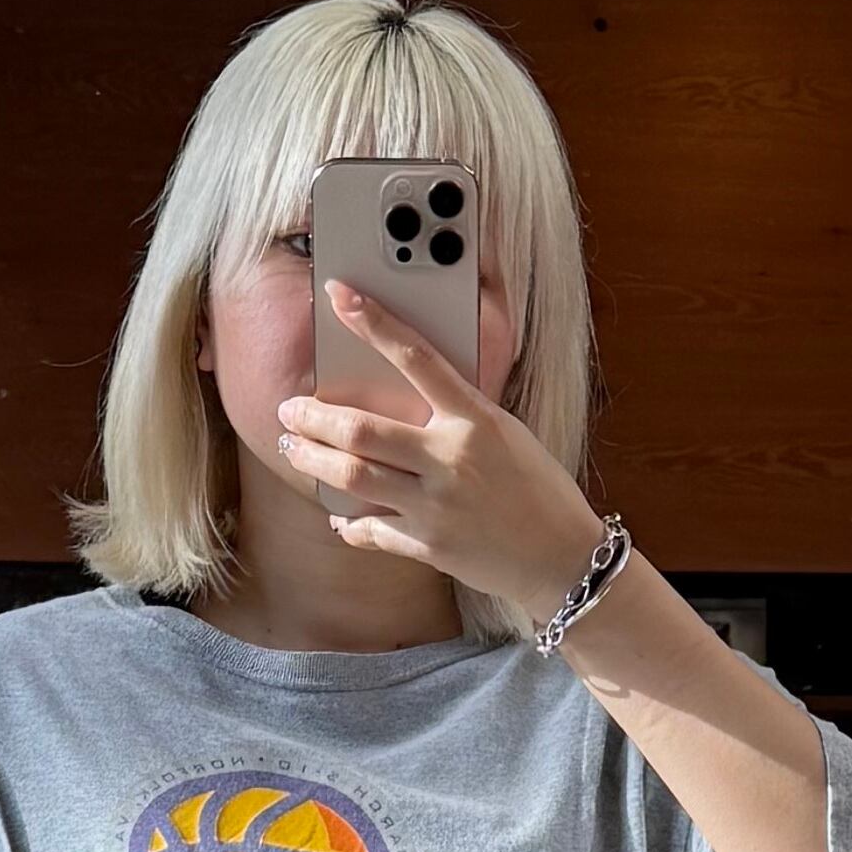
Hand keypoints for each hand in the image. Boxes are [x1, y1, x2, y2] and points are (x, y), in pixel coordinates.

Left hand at [275, 286, 604, 618]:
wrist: (562, 557)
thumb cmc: (538, 489)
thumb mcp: (507, 434)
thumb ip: (459, 415)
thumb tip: (407, 397)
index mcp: (476, 420)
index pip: (417, 358)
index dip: (375, 322)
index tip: (341, 295)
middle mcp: (452, 459)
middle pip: (362, 430)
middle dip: (314, 418)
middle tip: (289, 410)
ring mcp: (437, 506)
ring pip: (354, 477)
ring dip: (312, 461)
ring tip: (293, 449)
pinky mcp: (429, 546)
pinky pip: (371, 531)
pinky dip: (348, 522)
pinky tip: (338, 515)